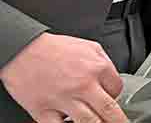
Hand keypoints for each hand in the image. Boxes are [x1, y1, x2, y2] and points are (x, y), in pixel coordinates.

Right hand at [0, 33, 127, 122]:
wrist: (22, 50)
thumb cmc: (53, 48)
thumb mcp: (88, 46)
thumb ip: (104, 62)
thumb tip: (112, 77)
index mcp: (96, 68)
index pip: (117, 89)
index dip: (116, 96)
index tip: (112, 99)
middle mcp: (83, 85)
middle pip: (109, 110)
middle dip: (118, 120)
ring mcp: (64, 100)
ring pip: (90, 122)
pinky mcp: (44, 111)